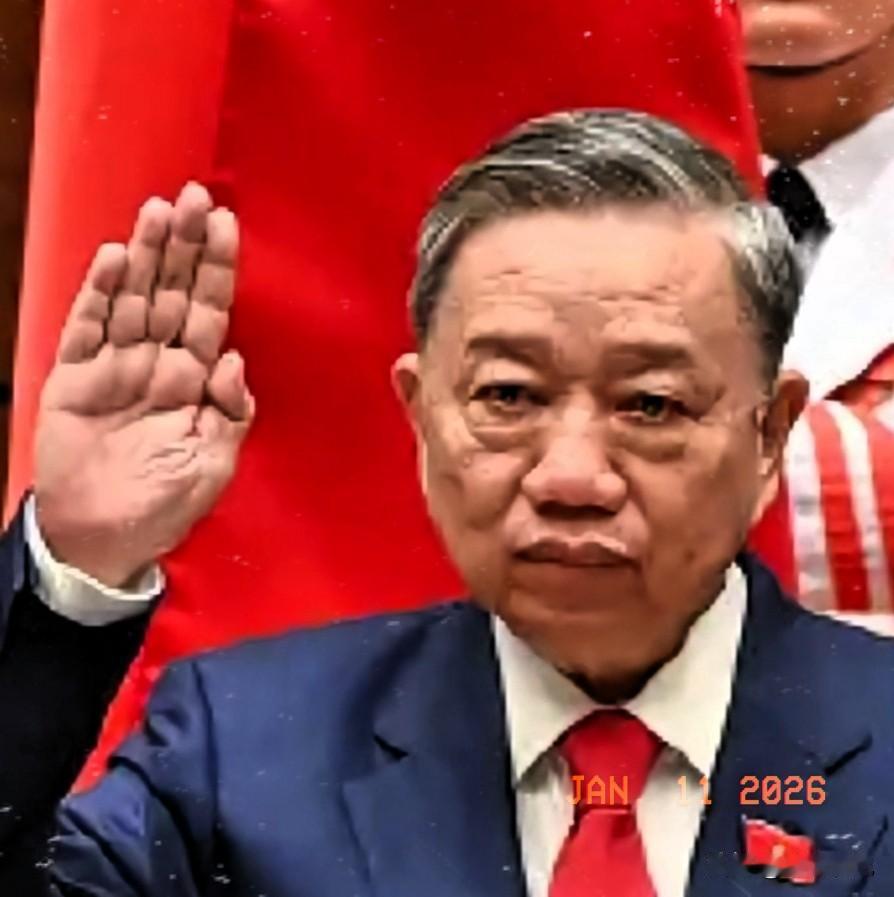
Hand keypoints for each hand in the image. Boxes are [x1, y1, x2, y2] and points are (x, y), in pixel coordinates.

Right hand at [34, 183, 253, 586]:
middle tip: (194, 197)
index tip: (227, 225)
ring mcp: (116, 366)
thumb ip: (232, 411)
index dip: (218, 269)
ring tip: (158, 212)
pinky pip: (87, 328)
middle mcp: (158, 362)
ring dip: (146, 256)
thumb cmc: (165, 502)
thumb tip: (234, 358)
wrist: (104, 538)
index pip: (211, 311)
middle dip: (184, 246)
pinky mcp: (75, 377)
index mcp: (195, 379)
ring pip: (133, 299)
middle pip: (174, 292)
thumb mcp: (215, 462)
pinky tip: (116, 261)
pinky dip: (100, 295)